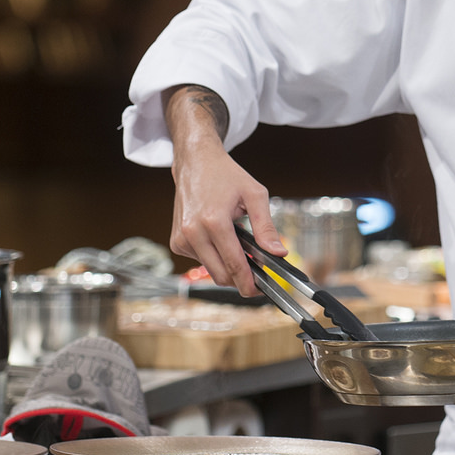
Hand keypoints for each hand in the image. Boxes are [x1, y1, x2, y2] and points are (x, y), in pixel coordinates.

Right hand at [165, 85, 285, 295]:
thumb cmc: (226, 176)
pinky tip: (219, 237)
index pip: (234, 264)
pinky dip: (213, 257)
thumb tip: (279, 253)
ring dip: (226, 265)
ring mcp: (181, 239)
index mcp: (213, 222)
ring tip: (237, 243)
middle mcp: (193, 233)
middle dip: (240, 278)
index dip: (249, 282)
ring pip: (210, 270)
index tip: (260, 292)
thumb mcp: (254, 195)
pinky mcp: (176, 241)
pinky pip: (200, 260)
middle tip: (257, 272)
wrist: (195, 163)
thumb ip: (266, 227)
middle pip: (221, 275)